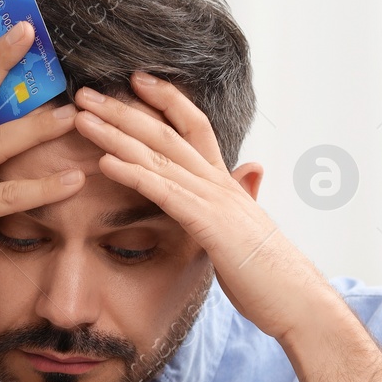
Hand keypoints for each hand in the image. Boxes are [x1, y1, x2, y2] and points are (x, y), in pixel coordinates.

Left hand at [70, 74, 335, 343]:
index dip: (166, 100)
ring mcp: (214, 200)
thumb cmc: (272, 273)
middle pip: (166, 132)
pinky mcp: (207, 223)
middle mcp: (219, 182)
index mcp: (226, 182)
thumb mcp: (252, 226)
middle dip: (124, 109)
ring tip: (83, 116)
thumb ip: (245, 195)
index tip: (134, 80)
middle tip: (86, 92)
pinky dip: (132, 173)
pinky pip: (163, 191)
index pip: (194, 126)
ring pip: (158, 155)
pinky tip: (104, 161)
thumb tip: (251, 170)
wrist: (297, 300)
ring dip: (116, 133)